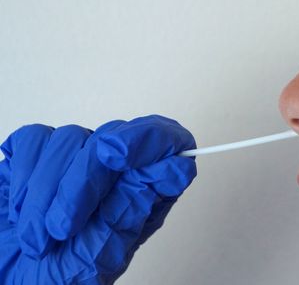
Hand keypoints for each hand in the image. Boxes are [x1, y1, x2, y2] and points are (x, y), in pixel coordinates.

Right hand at [0, 114, 196, 283]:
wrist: (11, 281)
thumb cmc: (64, 274)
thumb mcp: (106, 250)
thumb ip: (136, 205)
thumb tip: (172, 166)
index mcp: (146, 189)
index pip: (170, 143)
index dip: (152, 141)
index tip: (119, 158)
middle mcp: (116, 167)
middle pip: (114, 138)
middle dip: (84, 181)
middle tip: (64, 226)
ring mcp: (77, 157)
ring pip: (72, 137)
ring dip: (47, 191)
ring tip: (39, 236)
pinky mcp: (39, 153)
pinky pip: (36, 139)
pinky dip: (24, 175)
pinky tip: (20, 209)